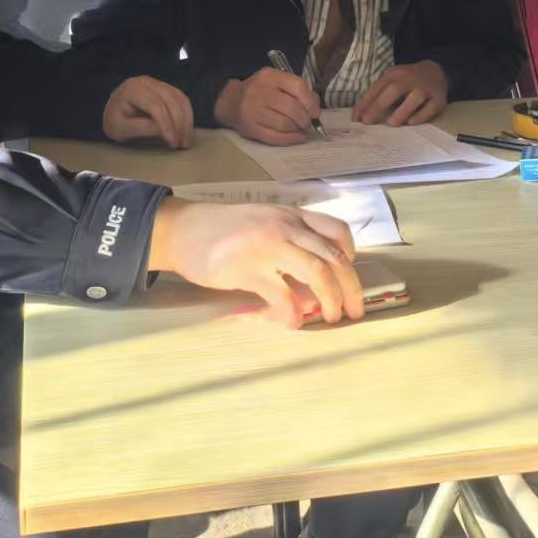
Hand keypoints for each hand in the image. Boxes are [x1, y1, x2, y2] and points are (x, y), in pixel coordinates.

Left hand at [102, 76, 192, 149]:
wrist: (114, 111)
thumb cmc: (116, 122)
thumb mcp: (121, 129)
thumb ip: (141, 128)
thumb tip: (165, 130)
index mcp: (131, 90)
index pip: (154, 105)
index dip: (166, 123)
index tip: (171, 141)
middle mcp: (146, 82)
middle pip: (170, 100)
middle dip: (179, 124)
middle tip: (181, 145)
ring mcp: (157, 83)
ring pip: (180, 99)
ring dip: (186, 121)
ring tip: (185, 141)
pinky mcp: (166, 88)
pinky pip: (182, 99)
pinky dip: (187, 115)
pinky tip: (186, 131)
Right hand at [149, 198, 363, 326]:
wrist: (183, 229)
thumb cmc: (224, 230)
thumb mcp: (263, 223)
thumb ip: (289, 241)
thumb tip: (315, 281)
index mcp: (292, 216)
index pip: (337, 231)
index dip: (350, 255)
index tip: (348, 275)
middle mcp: (285, 227)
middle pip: (333, 257)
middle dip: (350, 288)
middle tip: (354, 311)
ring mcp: (267, 245)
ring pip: (316, 272)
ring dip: (330, 299)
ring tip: (331, 317)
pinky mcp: (247, 268)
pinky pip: (281, 294)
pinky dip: (293, 312)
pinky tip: (292, 321)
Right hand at [215, 68, 321, 145]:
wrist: (231, 101)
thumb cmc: (261, 91)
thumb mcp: (277, 82)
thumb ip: (298, 91)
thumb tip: (315, 110)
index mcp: (269, 76)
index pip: (297, 86)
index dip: (310, 101)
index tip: (314, 111)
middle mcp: (259, 91)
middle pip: (291, 108)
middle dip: (305, 118)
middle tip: (307, 123)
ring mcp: (252, 111)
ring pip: (284, 124)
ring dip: (297, 129)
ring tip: (301, 129)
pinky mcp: (249, 128)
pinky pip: (275, 137)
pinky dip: (290, 140)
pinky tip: (297, 138)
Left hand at [354, 61, 447, 125]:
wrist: (437, 72)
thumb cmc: (408, 81)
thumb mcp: (392, 80)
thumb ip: (378, 94)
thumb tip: (360, 115)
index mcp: (394, 74)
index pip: (377, 88)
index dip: (365, 103)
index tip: (356, 119)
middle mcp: (410, 79)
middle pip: (393, 91)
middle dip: (378, 107)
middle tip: (368, 122)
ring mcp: (426, 89)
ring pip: (413, 99)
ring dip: (400, 112)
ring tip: (390, 124)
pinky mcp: (439, 100)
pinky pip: (429, 109)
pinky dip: (419, 117)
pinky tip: (411, 122)